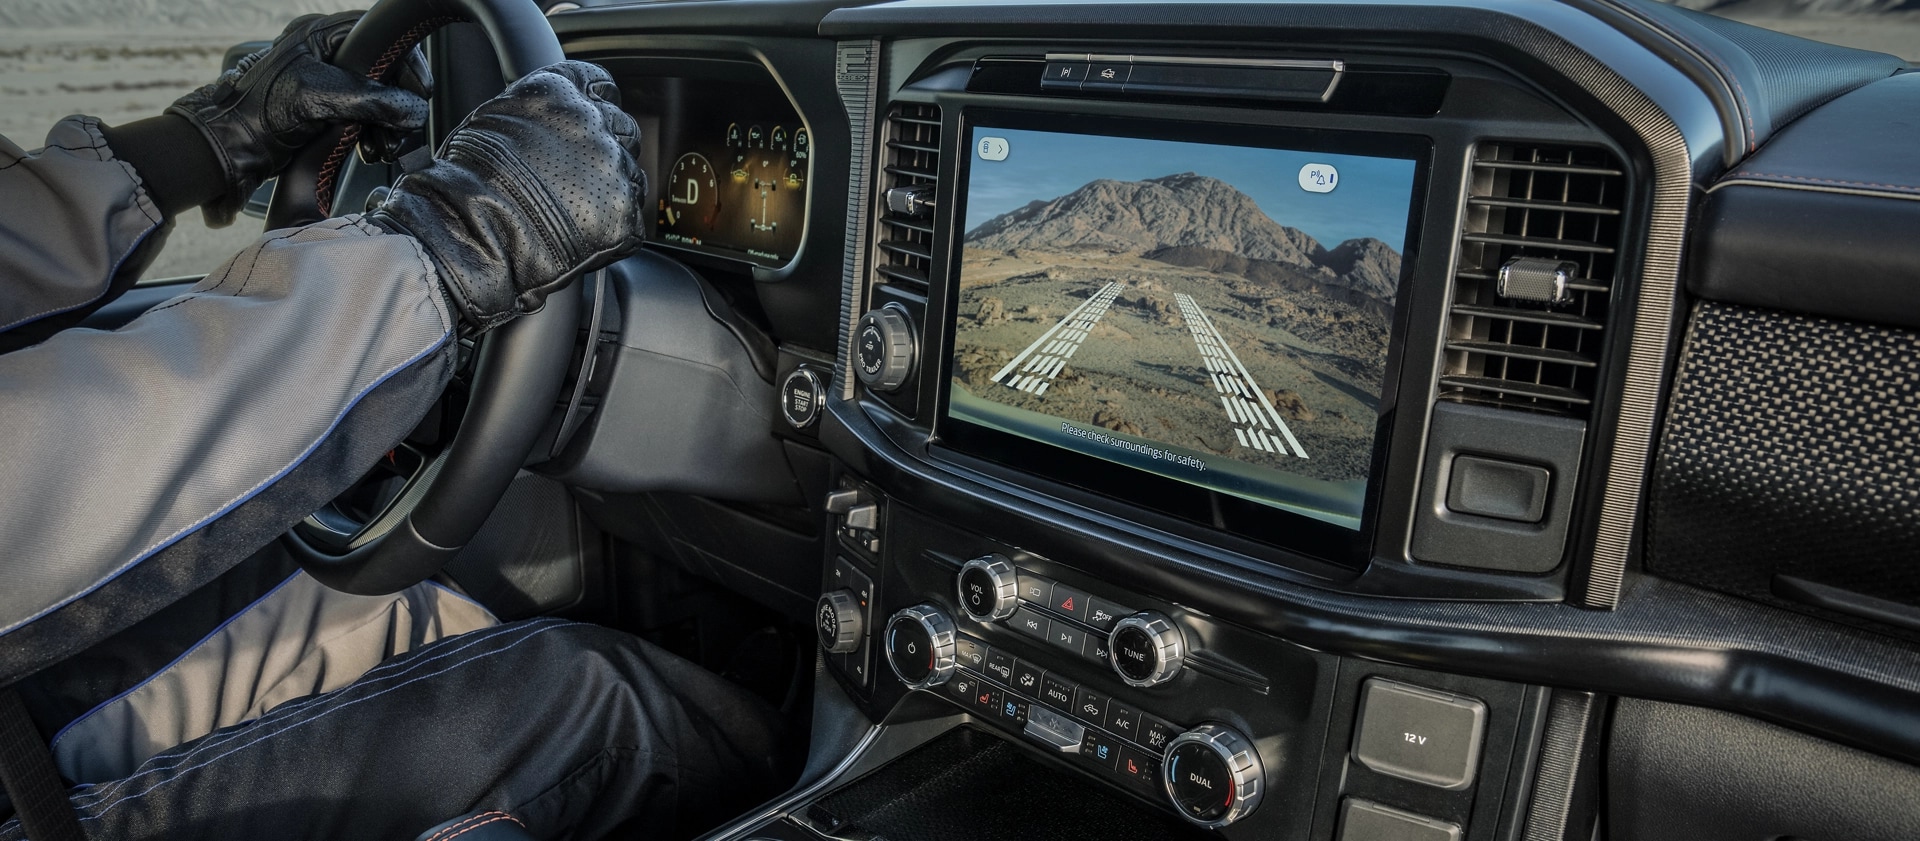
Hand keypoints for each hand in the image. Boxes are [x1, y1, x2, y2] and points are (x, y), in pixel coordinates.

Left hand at [169, 11, 428, 226]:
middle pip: (386, 71)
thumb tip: (414, 109)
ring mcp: (330, 84)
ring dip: (390, 125)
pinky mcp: (330, 111)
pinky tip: (371, 149)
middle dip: (399, 102)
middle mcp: (328, 55)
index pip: (381, 35)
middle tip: (401, 126)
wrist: (230, 146)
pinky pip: (368, 118)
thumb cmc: (258, 112)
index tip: (420, 89)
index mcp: (321, 35)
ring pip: (381, 98)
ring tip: (382, 145)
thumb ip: (372, 99)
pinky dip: (376, 135)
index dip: (407, 61)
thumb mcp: (319, 96)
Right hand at [367, 60, 645, 330]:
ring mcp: (613, 167)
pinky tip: (582, 236)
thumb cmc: (467, 179)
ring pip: (630, 174)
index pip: (599, 84)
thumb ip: (535, 111)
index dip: (595, 105)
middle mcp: (594, 121)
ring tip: (573, 212)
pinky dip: (613, 228)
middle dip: (605, 150)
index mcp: (560, 92)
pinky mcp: (624, 213)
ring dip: (609, 190)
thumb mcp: (492, 119)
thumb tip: (546, 120)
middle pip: (622, 129)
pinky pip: (631, 219)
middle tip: (576, 178)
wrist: (472, 229)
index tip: (590, 121)